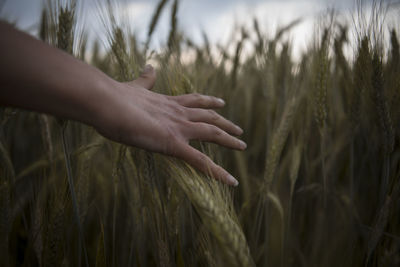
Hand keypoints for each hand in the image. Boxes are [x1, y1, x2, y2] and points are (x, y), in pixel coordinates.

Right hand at [95, 65, 244, 185]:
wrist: (107, 103)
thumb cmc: (114, 98)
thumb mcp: (133, 87)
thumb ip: (145, 79)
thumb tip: (149, 66)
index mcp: (168, 102)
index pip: (194, 101)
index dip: (209, 102)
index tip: (221, 103)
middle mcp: (178, 113)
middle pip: (209, 117)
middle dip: (225, 122)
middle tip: (239, 129)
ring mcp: (178, 128)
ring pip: (212, 133)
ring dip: (229, 140)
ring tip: (243, 145)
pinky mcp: (174, 144)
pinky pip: (201, 161)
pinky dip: (218, 172)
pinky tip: (231, 181)